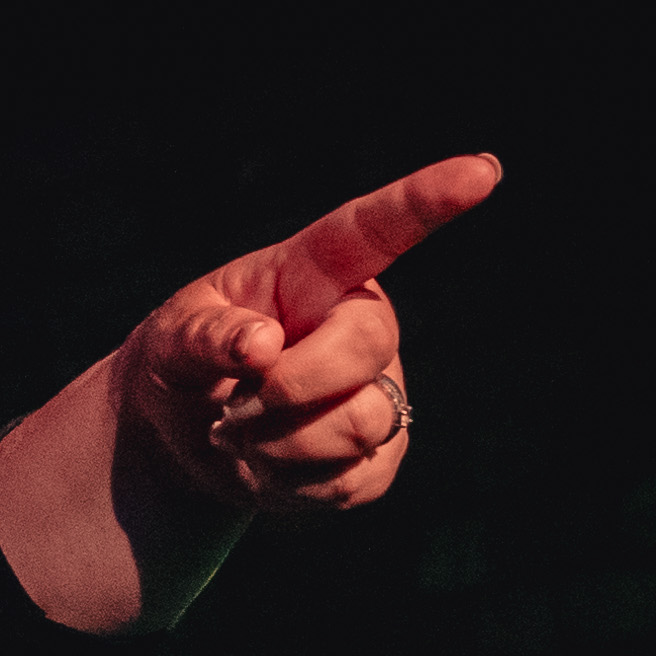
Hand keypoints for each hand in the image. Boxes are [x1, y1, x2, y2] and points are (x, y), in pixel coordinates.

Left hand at [0, 155, 497, 632]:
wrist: (185, 435)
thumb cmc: (186, 361)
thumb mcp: (173, 338)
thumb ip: (207, 334)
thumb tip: (259, 344)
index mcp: (318, 273)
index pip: (375, 229)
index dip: (427, 201)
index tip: (482, 172)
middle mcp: (363, 323)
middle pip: (363, 347)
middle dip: (287, 387)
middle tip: (232, 404)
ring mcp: (381, 389)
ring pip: (360, 424)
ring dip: (278, 444)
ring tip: (240, 431)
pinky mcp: (379, 456)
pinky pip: (349, 481)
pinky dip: (290, 484)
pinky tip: (266, 464)